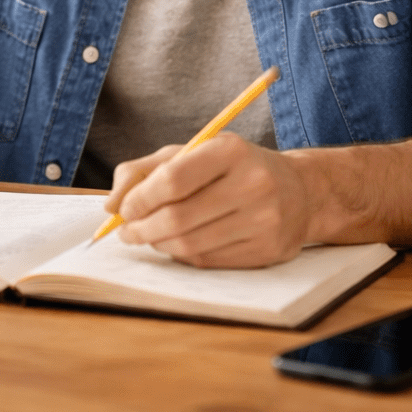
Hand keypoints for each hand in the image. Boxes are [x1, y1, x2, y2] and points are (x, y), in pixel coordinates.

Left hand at [103, 134, 313, 267]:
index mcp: (230, 151)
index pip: (173, 179)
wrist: (300, 192)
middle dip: (141, 229)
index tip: (123, 210)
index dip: (140, 199)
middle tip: (127, 232)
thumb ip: (144, 170)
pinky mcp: (267, 250)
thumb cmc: (233, 168)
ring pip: (190, 245)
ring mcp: (263, 220)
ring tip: (150, 237)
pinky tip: (179, 244)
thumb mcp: (192, 152)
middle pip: (178, 218)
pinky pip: (209, 261)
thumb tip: (110, 205)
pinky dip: (183, 255)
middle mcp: (252, 184)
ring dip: (159, 245)